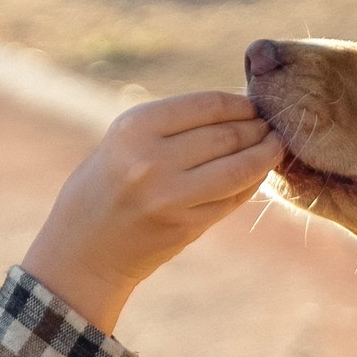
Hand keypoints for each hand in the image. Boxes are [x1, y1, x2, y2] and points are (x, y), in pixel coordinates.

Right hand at [21, 94, 283, 333]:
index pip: (206, 105)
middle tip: (271, 126)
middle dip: (256, 129)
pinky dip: (251, 183)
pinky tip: (258, 174)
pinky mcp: (186, 226)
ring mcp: (171, 197)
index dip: (238, 104)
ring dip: (265, 154)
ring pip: (239, 168)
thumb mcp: (123, 142)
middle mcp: (152, 160)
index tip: (253, 105)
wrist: (82, 252)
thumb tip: (235, 111)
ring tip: (275, 146)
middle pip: (227, 135)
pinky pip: (232, 198)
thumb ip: (171, 126)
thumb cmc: (104, 188)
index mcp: (134, 128)